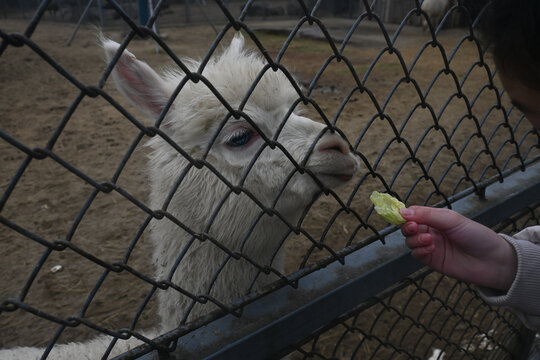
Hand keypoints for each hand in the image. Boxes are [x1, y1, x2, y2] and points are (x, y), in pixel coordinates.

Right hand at [400, 206, 516, 290]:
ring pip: (409, 241)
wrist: (492, 261)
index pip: (413, 213)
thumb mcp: (451, 220)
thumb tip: (402, 211)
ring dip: (415, 240)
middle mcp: (431, 231)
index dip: (405, 214)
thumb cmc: (476, 236)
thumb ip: (427, 215)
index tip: (402, 215)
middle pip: (408, 227)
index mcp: (436, 218)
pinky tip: (432, 249)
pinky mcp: (431, 260)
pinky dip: (420, 250)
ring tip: (429, 240)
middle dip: (408, 227)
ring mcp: (430, 246)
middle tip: (414, 228)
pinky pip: (416, 254)